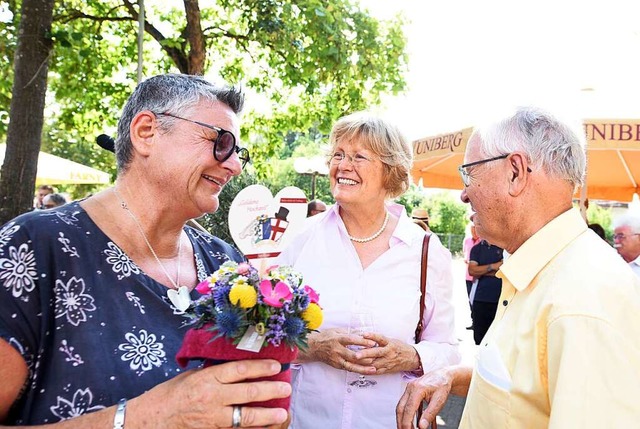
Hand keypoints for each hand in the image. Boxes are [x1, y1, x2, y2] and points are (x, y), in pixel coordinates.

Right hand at [131, 359, 290, 427]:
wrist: (149, 421)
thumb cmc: (169, 396)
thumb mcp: (190, 377)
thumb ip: (212, 373)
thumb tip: (234, 368)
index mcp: (206, 378)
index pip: (239, 370)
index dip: (260, 367)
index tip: (275, 365)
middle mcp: (212, 397)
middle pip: (247, 392)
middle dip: (270, 390)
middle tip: (286, 388)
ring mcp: (212, 418)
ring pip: (245, 416)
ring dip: (266, 415)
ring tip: (282, 413)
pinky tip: (264, 428)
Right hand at [301, 328, 376, 373]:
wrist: (313, 348)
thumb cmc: (326, 337)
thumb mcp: (336, 330)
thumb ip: (349, 332)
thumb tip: (362, 333)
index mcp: (337, 339)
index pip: (351, 340)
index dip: (362, 342)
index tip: (373, 343)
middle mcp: (337, 350)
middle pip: (352, 355)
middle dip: (365, 357)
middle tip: (376, 356)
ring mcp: (337, 359)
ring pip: (351, 366)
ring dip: (363, 368)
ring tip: (374, 369)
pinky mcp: (337, 365)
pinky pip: (349, 369)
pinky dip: (358, 370)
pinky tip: (366, 371)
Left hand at [357, 332, 418, 373]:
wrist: (411, 358)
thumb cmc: (399, 347)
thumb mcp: (391, 340)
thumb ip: (379, 339)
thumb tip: (363, 335)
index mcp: (390, 343)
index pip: (380, 338)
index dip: (372, 336)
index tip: (364, 334)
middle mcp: (389, 353)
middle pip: (376, 353)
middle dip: (365, 354)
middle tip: (356, 355)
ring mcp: (387, 362)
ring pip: (374, 364)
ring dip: (364, 364)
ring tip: (354, 363)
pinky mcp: (387, 369)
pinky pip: (376, 371)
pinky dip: (367, 371)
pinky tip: (359, 370)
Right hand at [396, 366, 471, 428]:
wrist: (443, 375)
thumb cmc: (442, 385)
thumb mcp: (439, 401)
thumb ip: (430, 413)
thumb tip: (422, 426)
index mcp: (418, 388)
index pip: (409, 408)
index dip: (407, 422)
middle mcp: (410, 387)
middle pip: (400, 408)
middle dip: (401, 422)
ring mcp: (408, 389)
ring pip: (400, 406)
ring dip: (402, 419)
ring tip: (406, 428)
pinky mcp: (409, 392)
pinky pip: (404, 404)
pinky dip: (405, 414)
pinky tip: (410, 422)